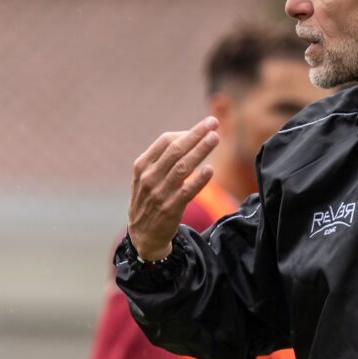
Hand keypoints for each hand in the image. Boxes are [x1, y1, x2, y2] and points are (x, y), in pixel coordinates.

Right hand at [127, 117, 218, 259]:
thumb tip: (189, 136)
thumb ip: (163, 159)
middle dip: (196, 134)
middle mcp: (149, 177)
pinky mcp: (170, 208)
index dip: (186, 132)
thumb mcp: (147, 177)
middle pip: (175, 150)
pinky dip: (198, 180)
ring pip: (183, 167)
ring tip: (215, 138)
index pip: (165, 141)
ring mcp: (159, 193)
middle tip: (213, 122)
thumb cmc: (149, 199)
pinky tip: (209, 169)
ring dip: (200, 151)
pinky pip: (187, 191)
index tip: (206, 126)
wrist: (143, 235)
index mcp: (142, 166)